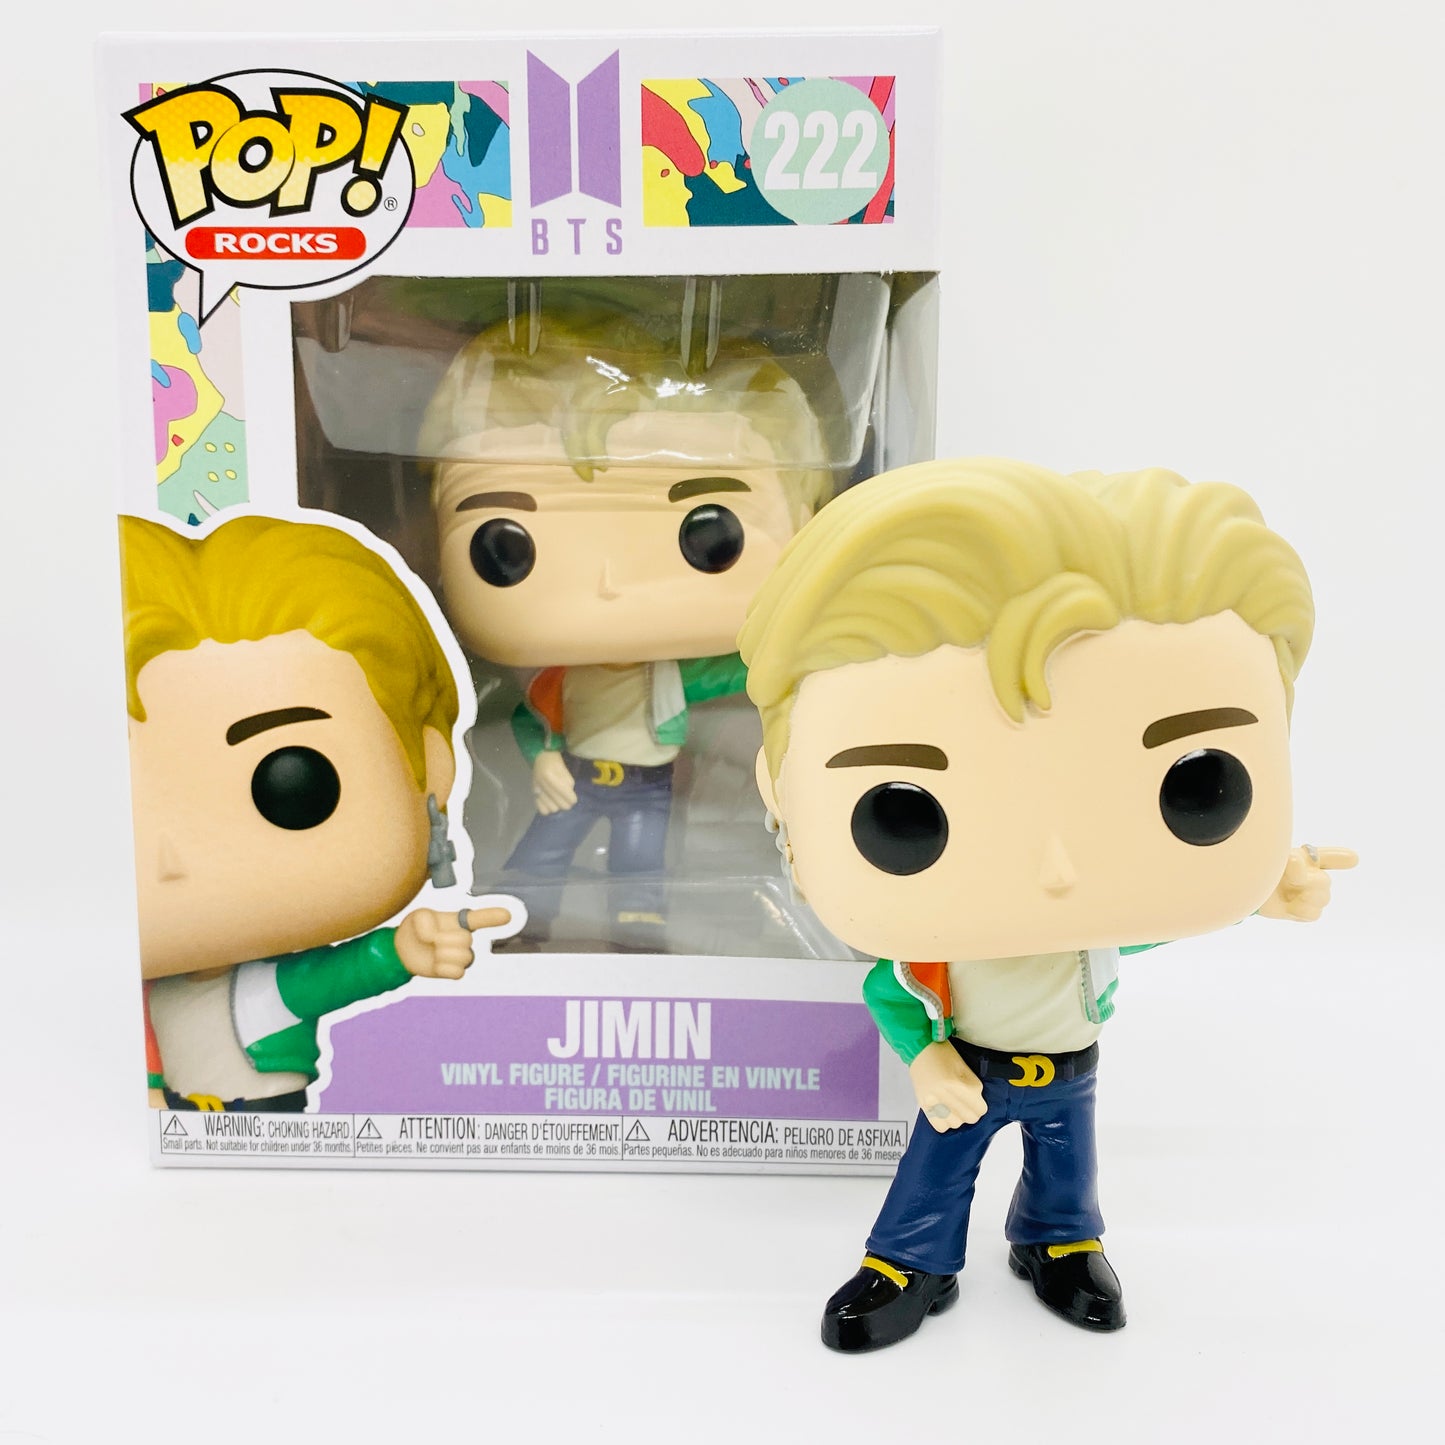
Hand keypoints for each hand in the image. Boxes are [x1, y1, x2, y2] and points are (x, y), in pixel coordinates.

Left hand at [395, 907, 510, 978]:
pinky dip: (443, 969)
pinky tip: (436, 964)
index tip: (506, 915)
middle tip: (432, 939)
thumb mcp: (417, 916)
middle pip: (466, 940)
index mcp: (458, 921)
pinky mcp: (453, 971)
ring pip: (463, 957)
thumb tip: (434, 936)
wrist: (403, 949)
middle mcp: (464, 938)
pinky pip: (458, 973)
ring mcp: (460, 955)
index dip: (493, 917)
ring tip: (434, 951)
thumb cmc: (415, 929)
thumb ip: (426, 920)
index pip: (479, 918)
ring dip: (443, 954)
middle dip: (444, 939)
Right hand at [532, 750, 577, 813]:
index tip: (574, 799)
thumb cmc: (554, 762)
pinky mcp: (534, 795)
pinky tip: (552, 803)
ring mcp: (537, 792)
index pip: (564, 794)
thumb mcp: (564, 769)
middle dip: (567, 804)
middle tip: (569, 800)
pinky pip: (543, 810)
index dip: (572, 798)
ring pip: (552, 809)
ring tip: (560, 800)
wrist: (540, 758)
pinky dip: (549, 808)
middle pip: (559, 804)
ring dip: (558, 806)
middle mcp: (542, 786)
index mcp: (550, 777)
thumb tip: (570, 795)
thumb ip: (568, 782)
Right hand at [908, 1041, 986, 1132]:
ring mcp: (931, 1102)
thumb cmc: (941, 1052)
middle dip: (971, 1111)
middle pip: (968, 1118)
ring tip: (955, 1105)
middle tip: (968, 1102)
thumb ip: (973, 1085)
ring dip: (959, 1116)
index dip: (980, 1105)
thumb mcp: (963, 1065)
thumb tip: (976, 1099)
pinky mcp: (923, 1105)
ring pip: (955, 1124)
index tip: (978, 1101)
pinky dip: (945, 1121)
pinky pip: (939, 1126)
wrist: (918, 1049)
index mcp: (954, 1084)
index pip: (978, 1109)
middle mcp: (942, 1096)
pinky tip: (945, 1112)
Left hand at [1258, 844, 1357, 921]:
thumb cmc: (1259, 871)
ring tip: (1289, 894)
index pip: (1325, 857)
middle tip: (1291, 879)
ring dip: (1306, 895)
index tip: (1353, 858)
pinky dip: (1301, 911)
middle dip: (1309, 880)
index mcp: (1305, 859)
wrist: (1246, 890)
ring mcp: (1309, 895)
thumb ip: (1290, 861)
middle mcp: (1311, 876)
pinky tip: (1290, 906)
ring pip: (1323, 898)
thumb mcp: (1274, 861)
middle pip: (1325, 882)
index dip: (1339, 857)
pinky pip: (1314, 914)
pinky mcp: (1304, 912)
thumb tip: (1298, 862)